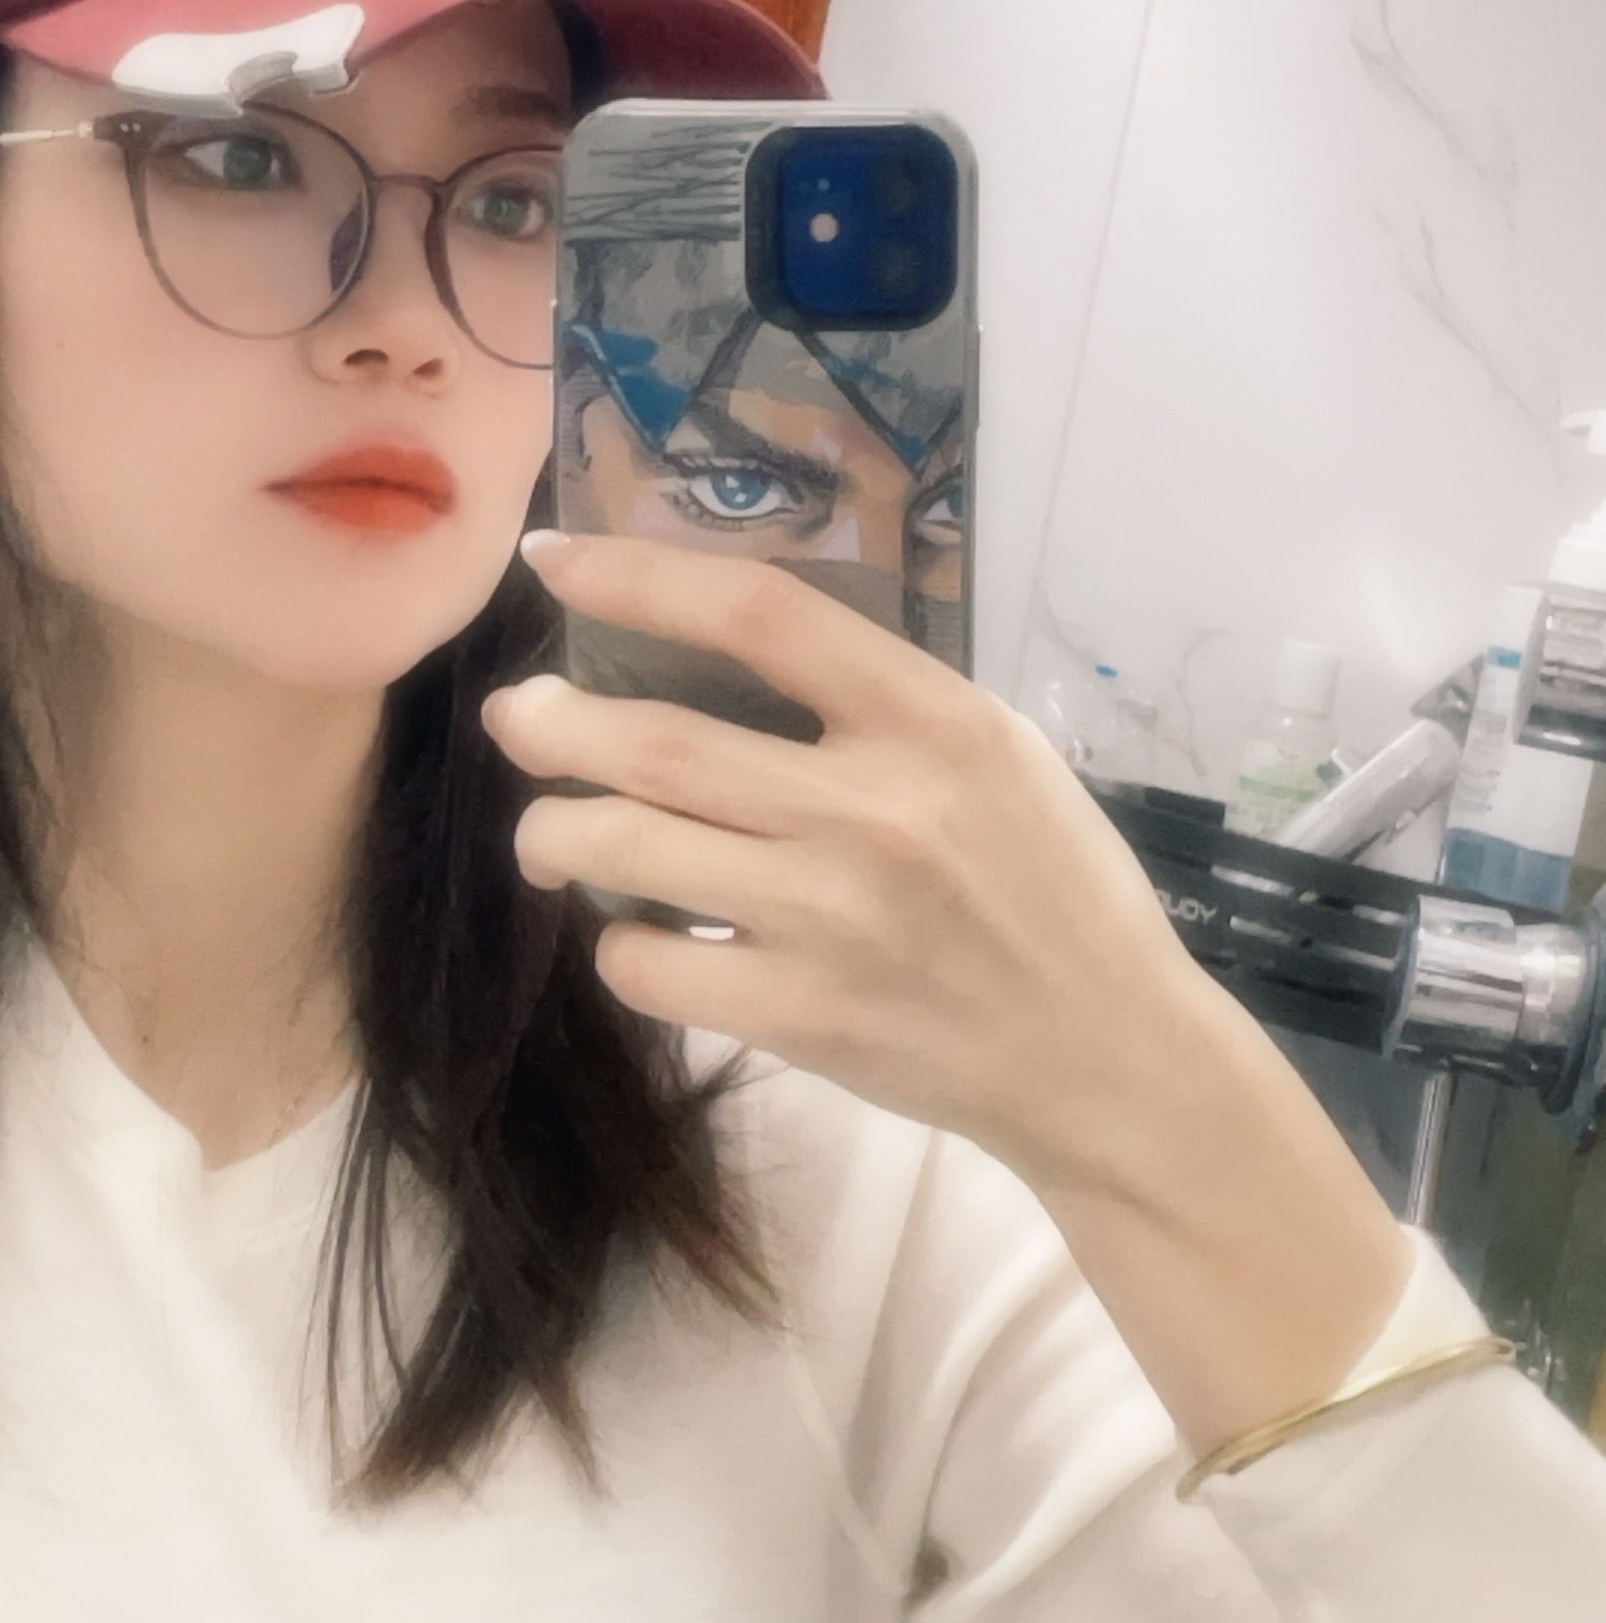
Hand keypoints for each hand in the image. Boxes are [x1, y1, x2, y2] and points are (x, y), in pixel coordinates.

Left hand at [481, 530, 1233, 1197]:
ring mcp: (831, 920)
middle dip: (553, 723)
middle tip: (516, 715)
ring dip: (555, 833)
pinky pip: (650, 964)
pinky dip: (622, 943)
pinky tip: (641, 936)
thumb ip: (876, 699)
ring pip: (626, 850)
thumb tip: (711, 643)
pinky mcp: (802, 1017)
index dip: (636, 576)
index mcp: (932, 722)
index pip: (756, 615)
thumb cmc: (1052, 889)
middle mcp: (874, 811)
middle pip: (658, 743)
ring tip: (548, 834)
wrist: (1107, 1059)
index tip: (555, 563)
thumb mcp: (997, 755)